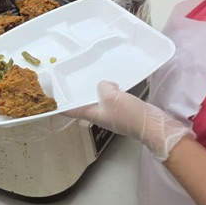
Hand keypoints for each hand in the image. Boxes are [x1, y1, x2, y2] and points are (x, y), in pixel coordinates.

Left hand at [65, 81, 190, 160]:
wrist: (156, 127)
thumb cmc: (130, 115)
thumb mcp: (112, 97)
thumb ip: (103, 88)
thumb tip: (105, 85)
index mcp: (92, 114)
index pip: (70, 110)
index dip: (59, 104)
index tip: (50, 97)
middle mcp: (99, 115)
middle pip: (84, 104)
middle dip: (78, 94)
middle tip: (71, 80)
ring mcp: (112, 114)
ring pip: (98, 100)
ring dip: (96, 91)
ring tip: (92, 77)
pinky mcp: (124, 112)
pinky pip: (112, 99)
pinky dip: (110, 91)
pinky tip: (114, 84)